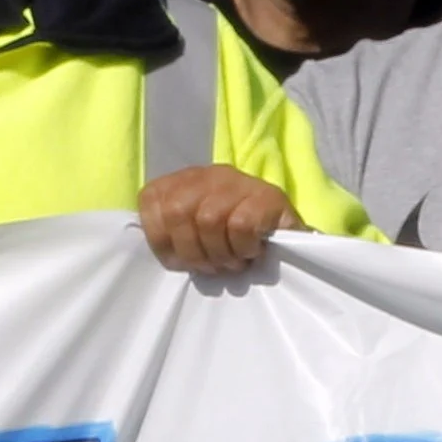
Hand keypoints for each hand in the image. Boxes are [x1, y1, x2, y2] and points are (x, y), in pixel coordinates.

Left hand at [137, 166, 296, 276]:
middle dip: (190, 250)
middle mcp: (207, 175)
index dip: (160, 239)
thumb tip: (164, 253)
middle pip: (178, 211)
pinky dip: (242, 248)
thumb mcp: (194, 234)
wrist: (289, 239)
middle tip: (210, 267)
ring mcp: (238, 181)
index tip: (178, 262)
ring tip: (231, 262)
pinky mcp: (268, 196)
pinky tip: (251, 252)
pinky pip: (241, 225)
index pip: (151, 201)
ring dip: (218, 253)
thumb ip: (172, 234)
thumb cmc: (233, 240)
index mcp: (181, 181)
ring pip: (208, 219)